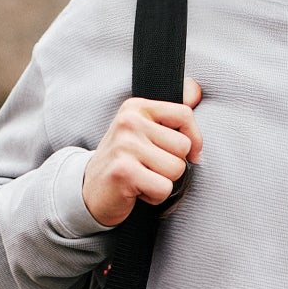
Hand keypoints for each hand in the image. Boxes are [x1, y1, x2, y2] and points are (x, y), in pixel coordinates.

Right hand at [82, 77, 202, 227]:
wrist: (90, 191)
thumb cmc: (125, 161)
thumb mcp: (145, 131)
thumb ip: (171, 114)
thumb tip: (197, 92)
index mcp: (137, 107)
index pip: (185, 114)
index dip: (194, 139)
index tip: (185, 153)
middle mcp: (129, 122)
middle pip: (184, 146)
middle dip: (173, 164)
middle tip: (149, 167)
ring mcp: (124, 145)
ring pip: (176, 169)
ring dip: (164, 181)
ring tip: (143, 178)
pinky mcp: (124, 171)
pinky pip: (164, 188)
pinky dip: (155, 196)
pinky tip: (137, 190)